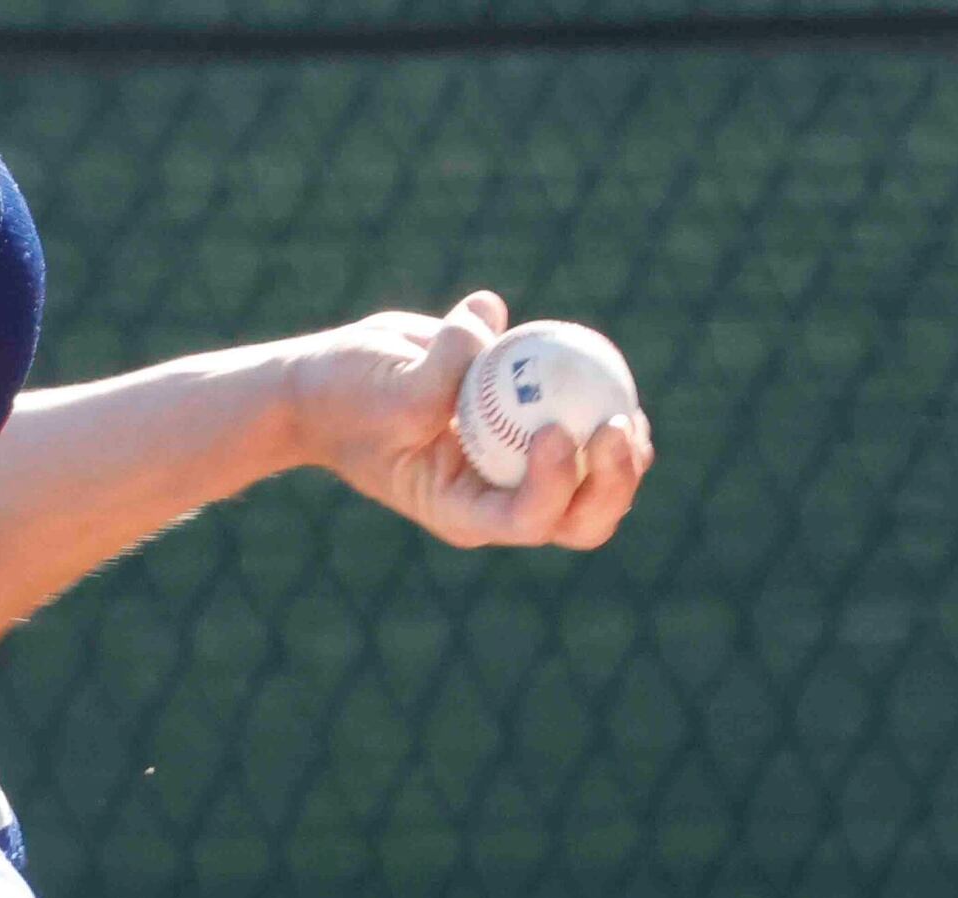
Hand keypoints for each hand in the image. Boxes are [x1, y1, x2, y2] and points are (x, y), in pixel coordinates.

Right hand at [289, 289, 652, 549]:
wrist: (331, 385)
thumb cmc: (345, 392)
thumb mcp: (382, 383)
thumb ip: (436, 362)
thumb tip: (489, 316)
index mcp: (460, 510)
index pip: (525, 520)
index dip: (555, 484)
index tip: (555, 429)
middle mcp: (496, 501)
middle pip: (578, 521)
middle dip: (612, 482)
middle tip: (619, 424)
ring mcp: (516, 473)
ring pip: (594, 487)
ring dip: (625, 455)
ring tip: (626, 408)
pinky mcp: (526, 437)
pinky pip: (587, 435)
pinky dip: (603, 409)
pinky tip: (611, 375)